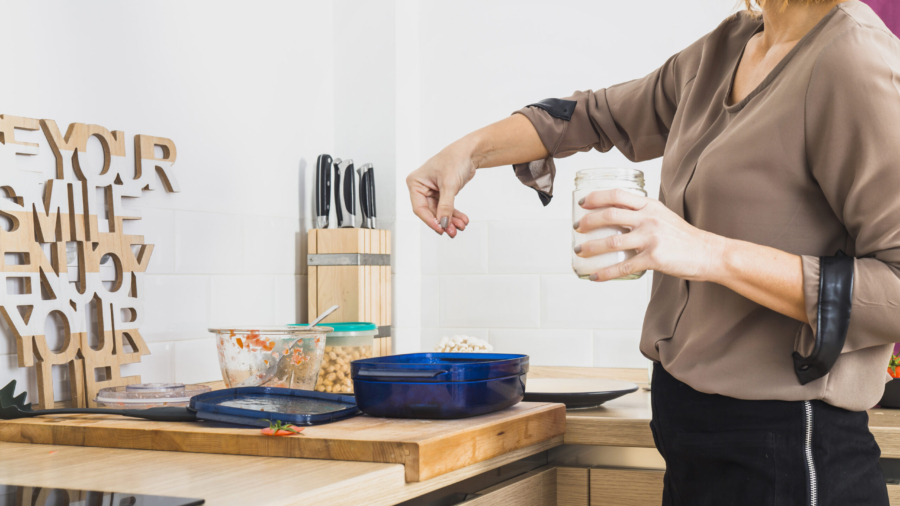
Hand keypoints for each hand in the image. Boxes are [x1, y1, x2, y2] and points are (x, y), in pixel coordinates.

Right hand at [406, 143, 471, 236]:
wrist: (470, 152)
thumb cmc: (455, 158)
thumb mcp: (449, 184)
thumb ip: (446, 206)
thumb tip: (443, 222)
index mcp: (416, 182)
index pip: (420, 208)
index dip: (430, 220)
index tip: (440, 228)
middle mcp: (422, 187)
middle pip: (430, 212)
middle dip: (443, 221)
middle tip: (451, 231)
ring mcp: (432, 191)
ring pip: (439, 211)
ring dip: (450, 220)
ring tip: (459, 226)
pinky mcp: (442, 193)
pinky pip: (446, 208)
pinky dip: (454, 215)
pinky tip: (461, 220)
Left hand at [574, 189, 725, 281]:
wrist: (709, 253)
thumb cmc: (684, 237)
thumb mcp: (663, 216)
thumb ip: (642, 214)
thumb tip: (615, 218)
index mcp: (650, 206)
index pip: (617, 195)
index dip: (596, 197)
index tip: (582, 202)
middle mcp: (649, 218)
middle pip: (609, 215)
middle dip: (588, 222)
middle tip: (577, 228)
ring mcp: (651, 238)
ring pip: (612, 241)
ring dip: (591, 248)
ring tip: (580, 252)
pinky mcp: (654, 258)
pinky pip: (623, 266)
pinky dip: (605, 273)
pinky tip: (595, 276)